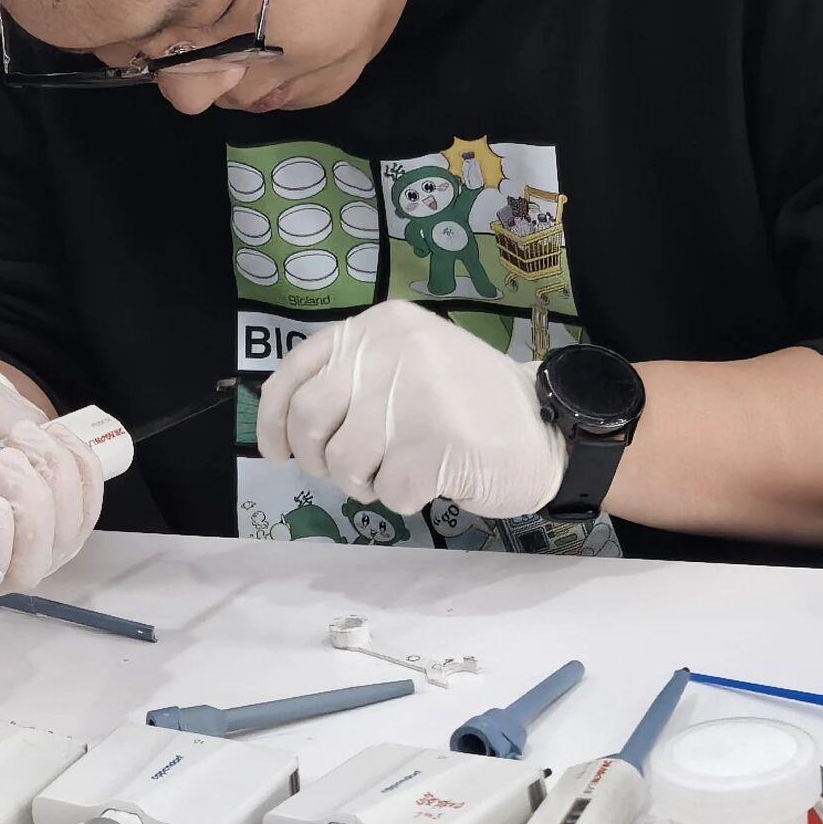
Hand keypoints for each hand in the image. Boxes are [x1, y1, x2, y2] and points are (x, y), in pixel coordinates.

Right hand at [0, 348, 104, 603]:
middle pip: (24, 569)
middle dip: (28, 507)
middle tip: (7, 457)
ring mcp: (27, 547)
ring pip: (64, 537)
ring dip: (51, 474)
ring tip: (21, 435)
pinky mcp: (62, 525)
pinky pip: (89, 508)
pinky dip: (77, 465)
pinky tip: (49, 439)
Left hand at [253, 301, 564, 518]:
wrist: (548, 426)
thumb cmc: (471, 403)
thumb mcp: (410, 363)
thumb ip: (355, 378)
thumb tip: (288, 424)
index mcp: (381, 325)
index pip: (296, 371)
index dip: (274, 419)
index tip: (278, 450)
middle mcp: (393, 351)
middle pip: (310, 419)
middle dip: (319, 458)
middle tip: (349, 470)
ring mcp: (416, 396)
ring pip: (343, 462)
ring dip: (365, 482)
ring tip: (400, 469)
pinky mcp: (436, 445)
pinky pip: (387, 491)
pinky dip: (403, 498)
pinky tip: (433, 478)